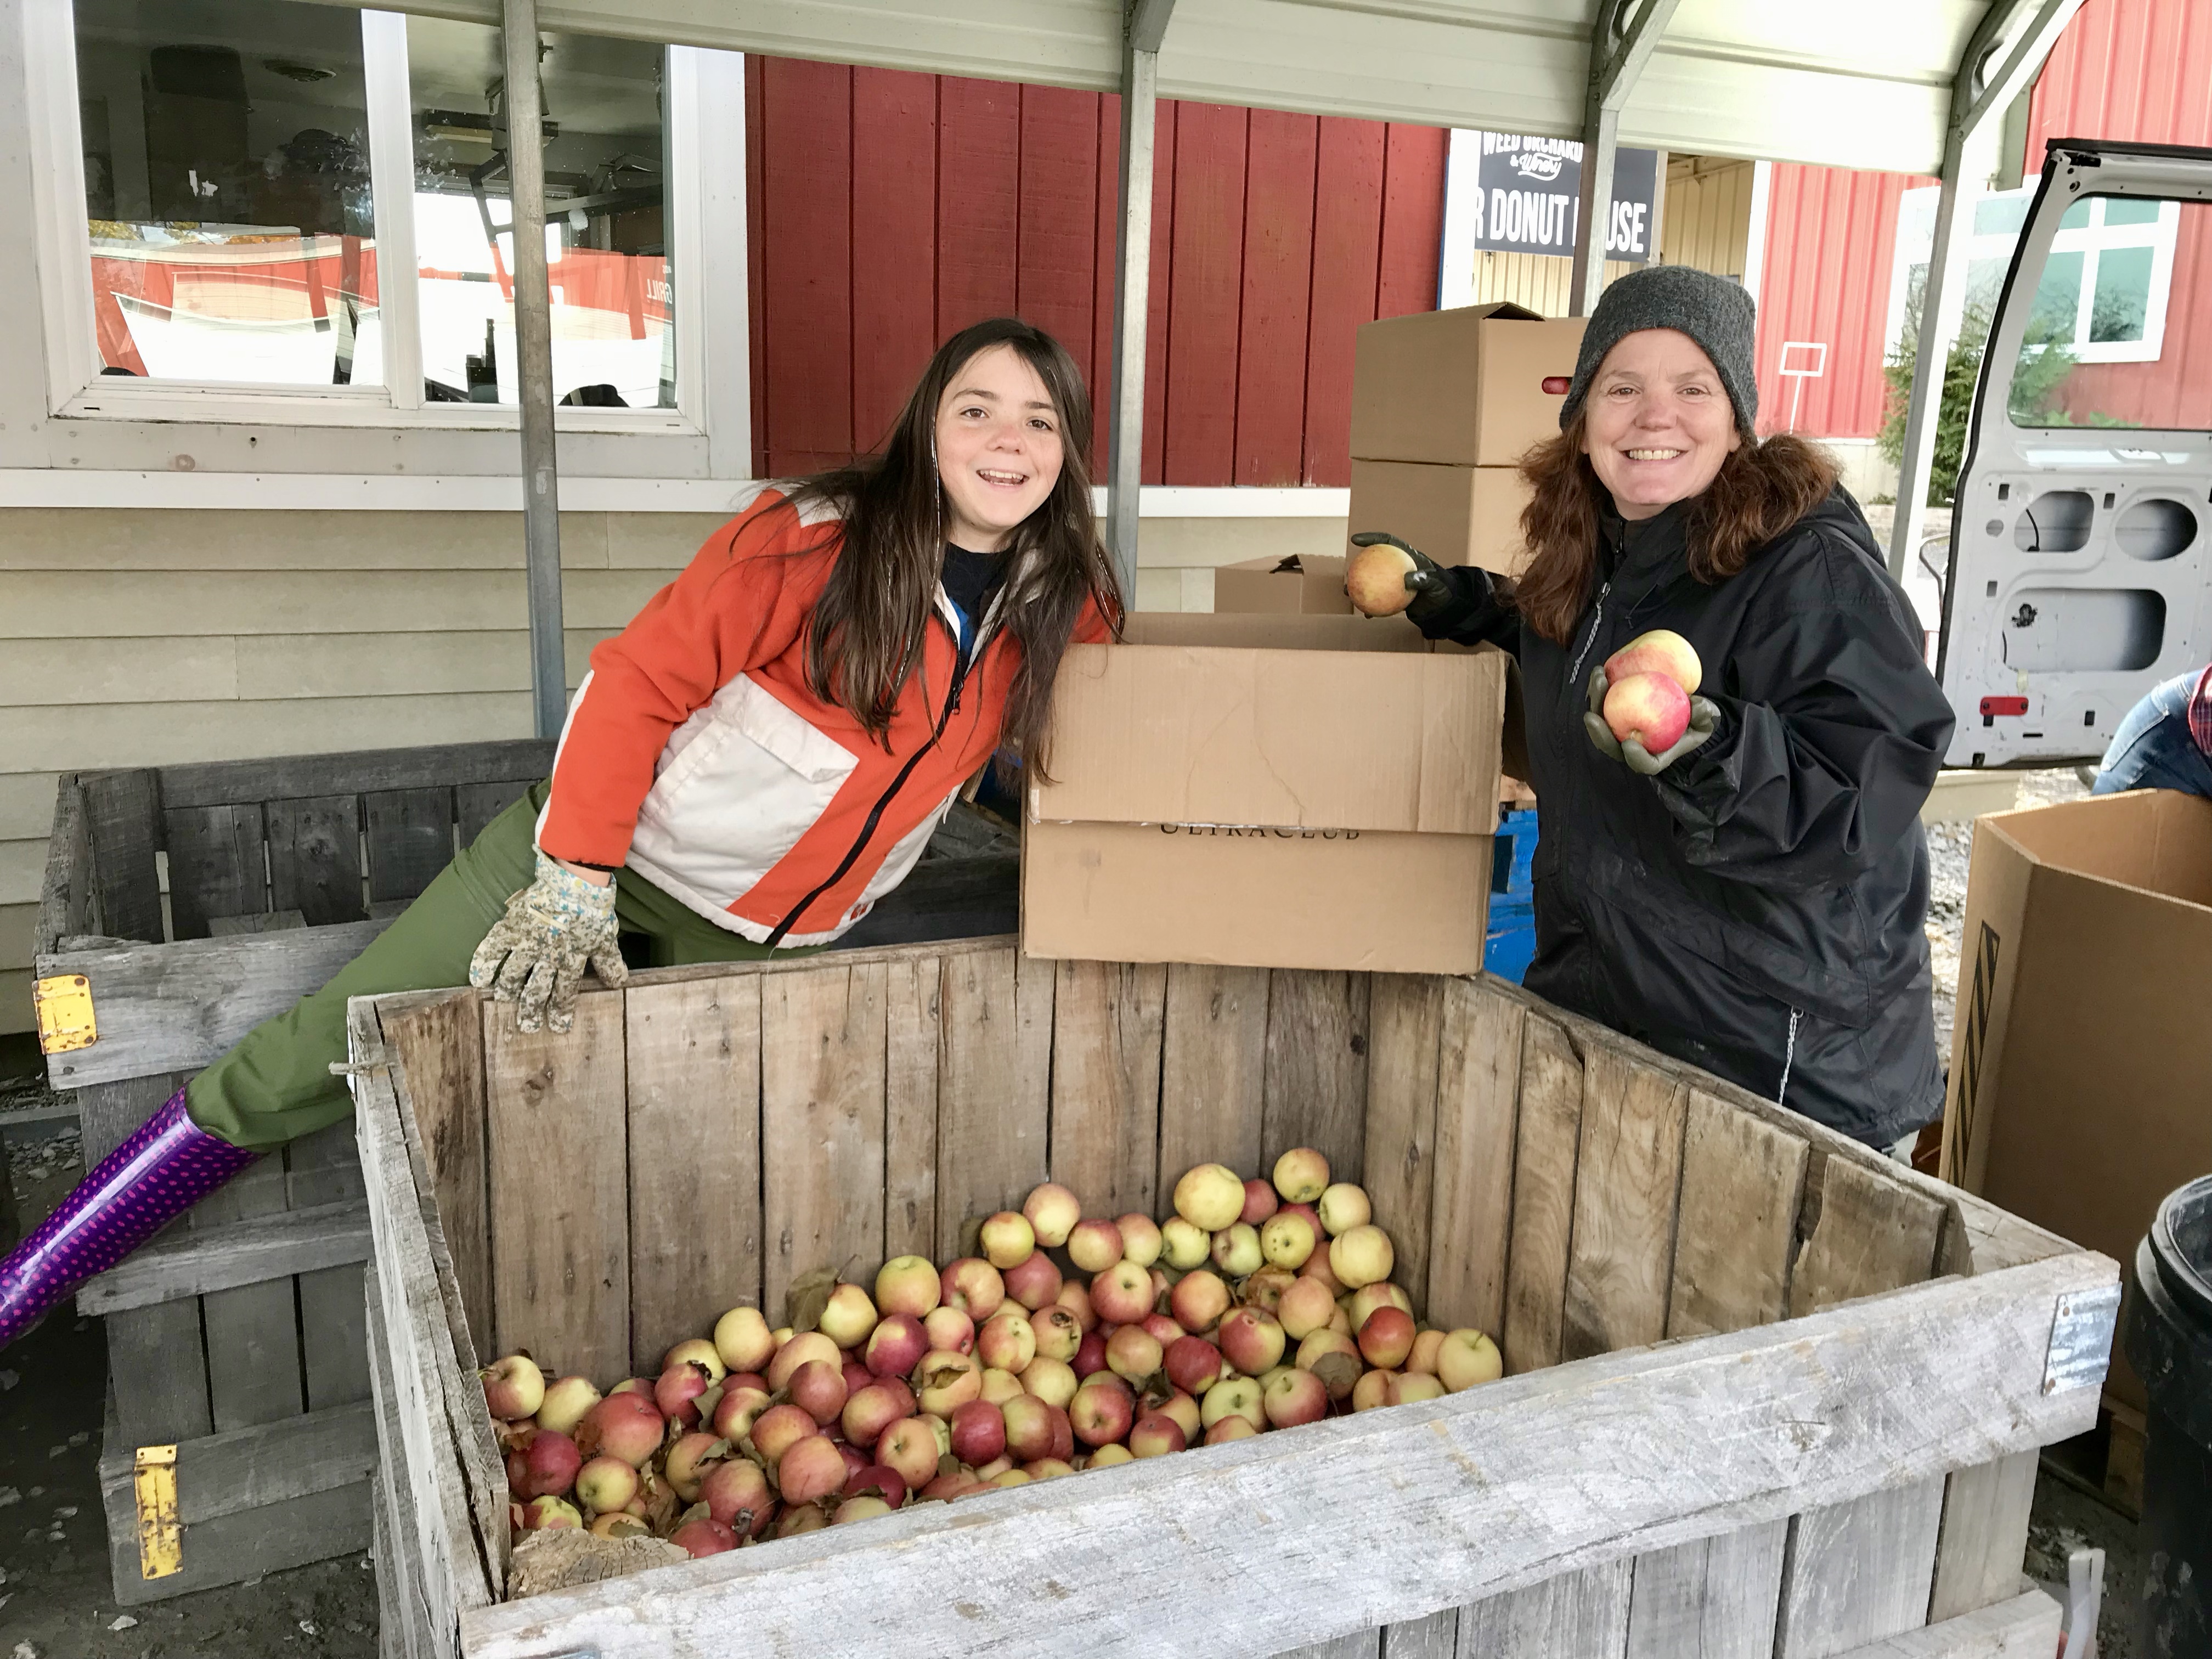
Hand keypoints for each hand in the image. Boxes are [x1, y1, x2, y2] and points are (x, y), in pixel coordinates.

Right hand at [468, 851, 628, 1033]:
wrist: (575, 879)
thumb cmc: (593, 908)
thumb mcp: (606, 938)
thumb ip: (609, 962)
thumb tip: (619, 983)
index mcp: (571, 960)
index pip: (564, 993)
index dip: (561, 1012)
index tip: (558, 1028)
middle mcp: (547, 956)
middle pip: (536, 990)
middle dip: (531, 1011)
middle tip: (526, 1027)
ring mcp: (528, 942)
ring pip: (514, 975)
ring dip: (508, 992)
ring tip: (504, 1002)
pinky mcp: (512, 926)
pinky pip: (493, 948)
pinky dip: (483, 963)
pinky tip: (477, 981)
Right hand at [1349, 531, 1491, 627]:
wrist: (1446, 605)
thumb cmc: (1443, 589)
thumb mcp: (1436, 584)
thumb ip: (1424, 579)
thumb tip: (1408, 579)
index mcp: (1406, 556)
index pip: (1386, 542)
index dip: (1370, 539)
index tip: (1356, 540)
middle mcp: (1397, 567)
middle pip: (1372, 563)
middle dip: (1357, 568)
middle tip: (1348, 573)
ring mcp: (1394, 582)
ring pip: (1372, 583)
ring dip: (1359, 589)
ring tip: (1349, 595)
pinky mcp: (1394, 596)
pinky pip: (1380, 601)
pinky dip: (1373, 608)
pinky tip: (1367, 615)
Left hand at [1583, 667, 1721, 775]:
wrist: (1684, 705)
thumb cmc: (1696, 718)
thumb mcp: (1708, 718)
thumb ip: (1705, 715)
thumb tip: (1696, 706)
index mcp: (1657, 755)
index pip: (1644, 764)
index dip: (1635, 758)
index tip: (1630, 745)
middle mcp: (1634, 746)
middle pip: (1611, 746)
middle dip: (1599, 734)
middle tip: (1592, 717)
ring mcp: (1622, 729)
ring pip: (1601, 723)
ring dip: (1595, 703)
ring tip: (1598, 681)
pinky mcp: (1615, 712)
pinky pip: (1603, 702)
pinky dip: (1600, 689)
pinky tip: (1601, 671)